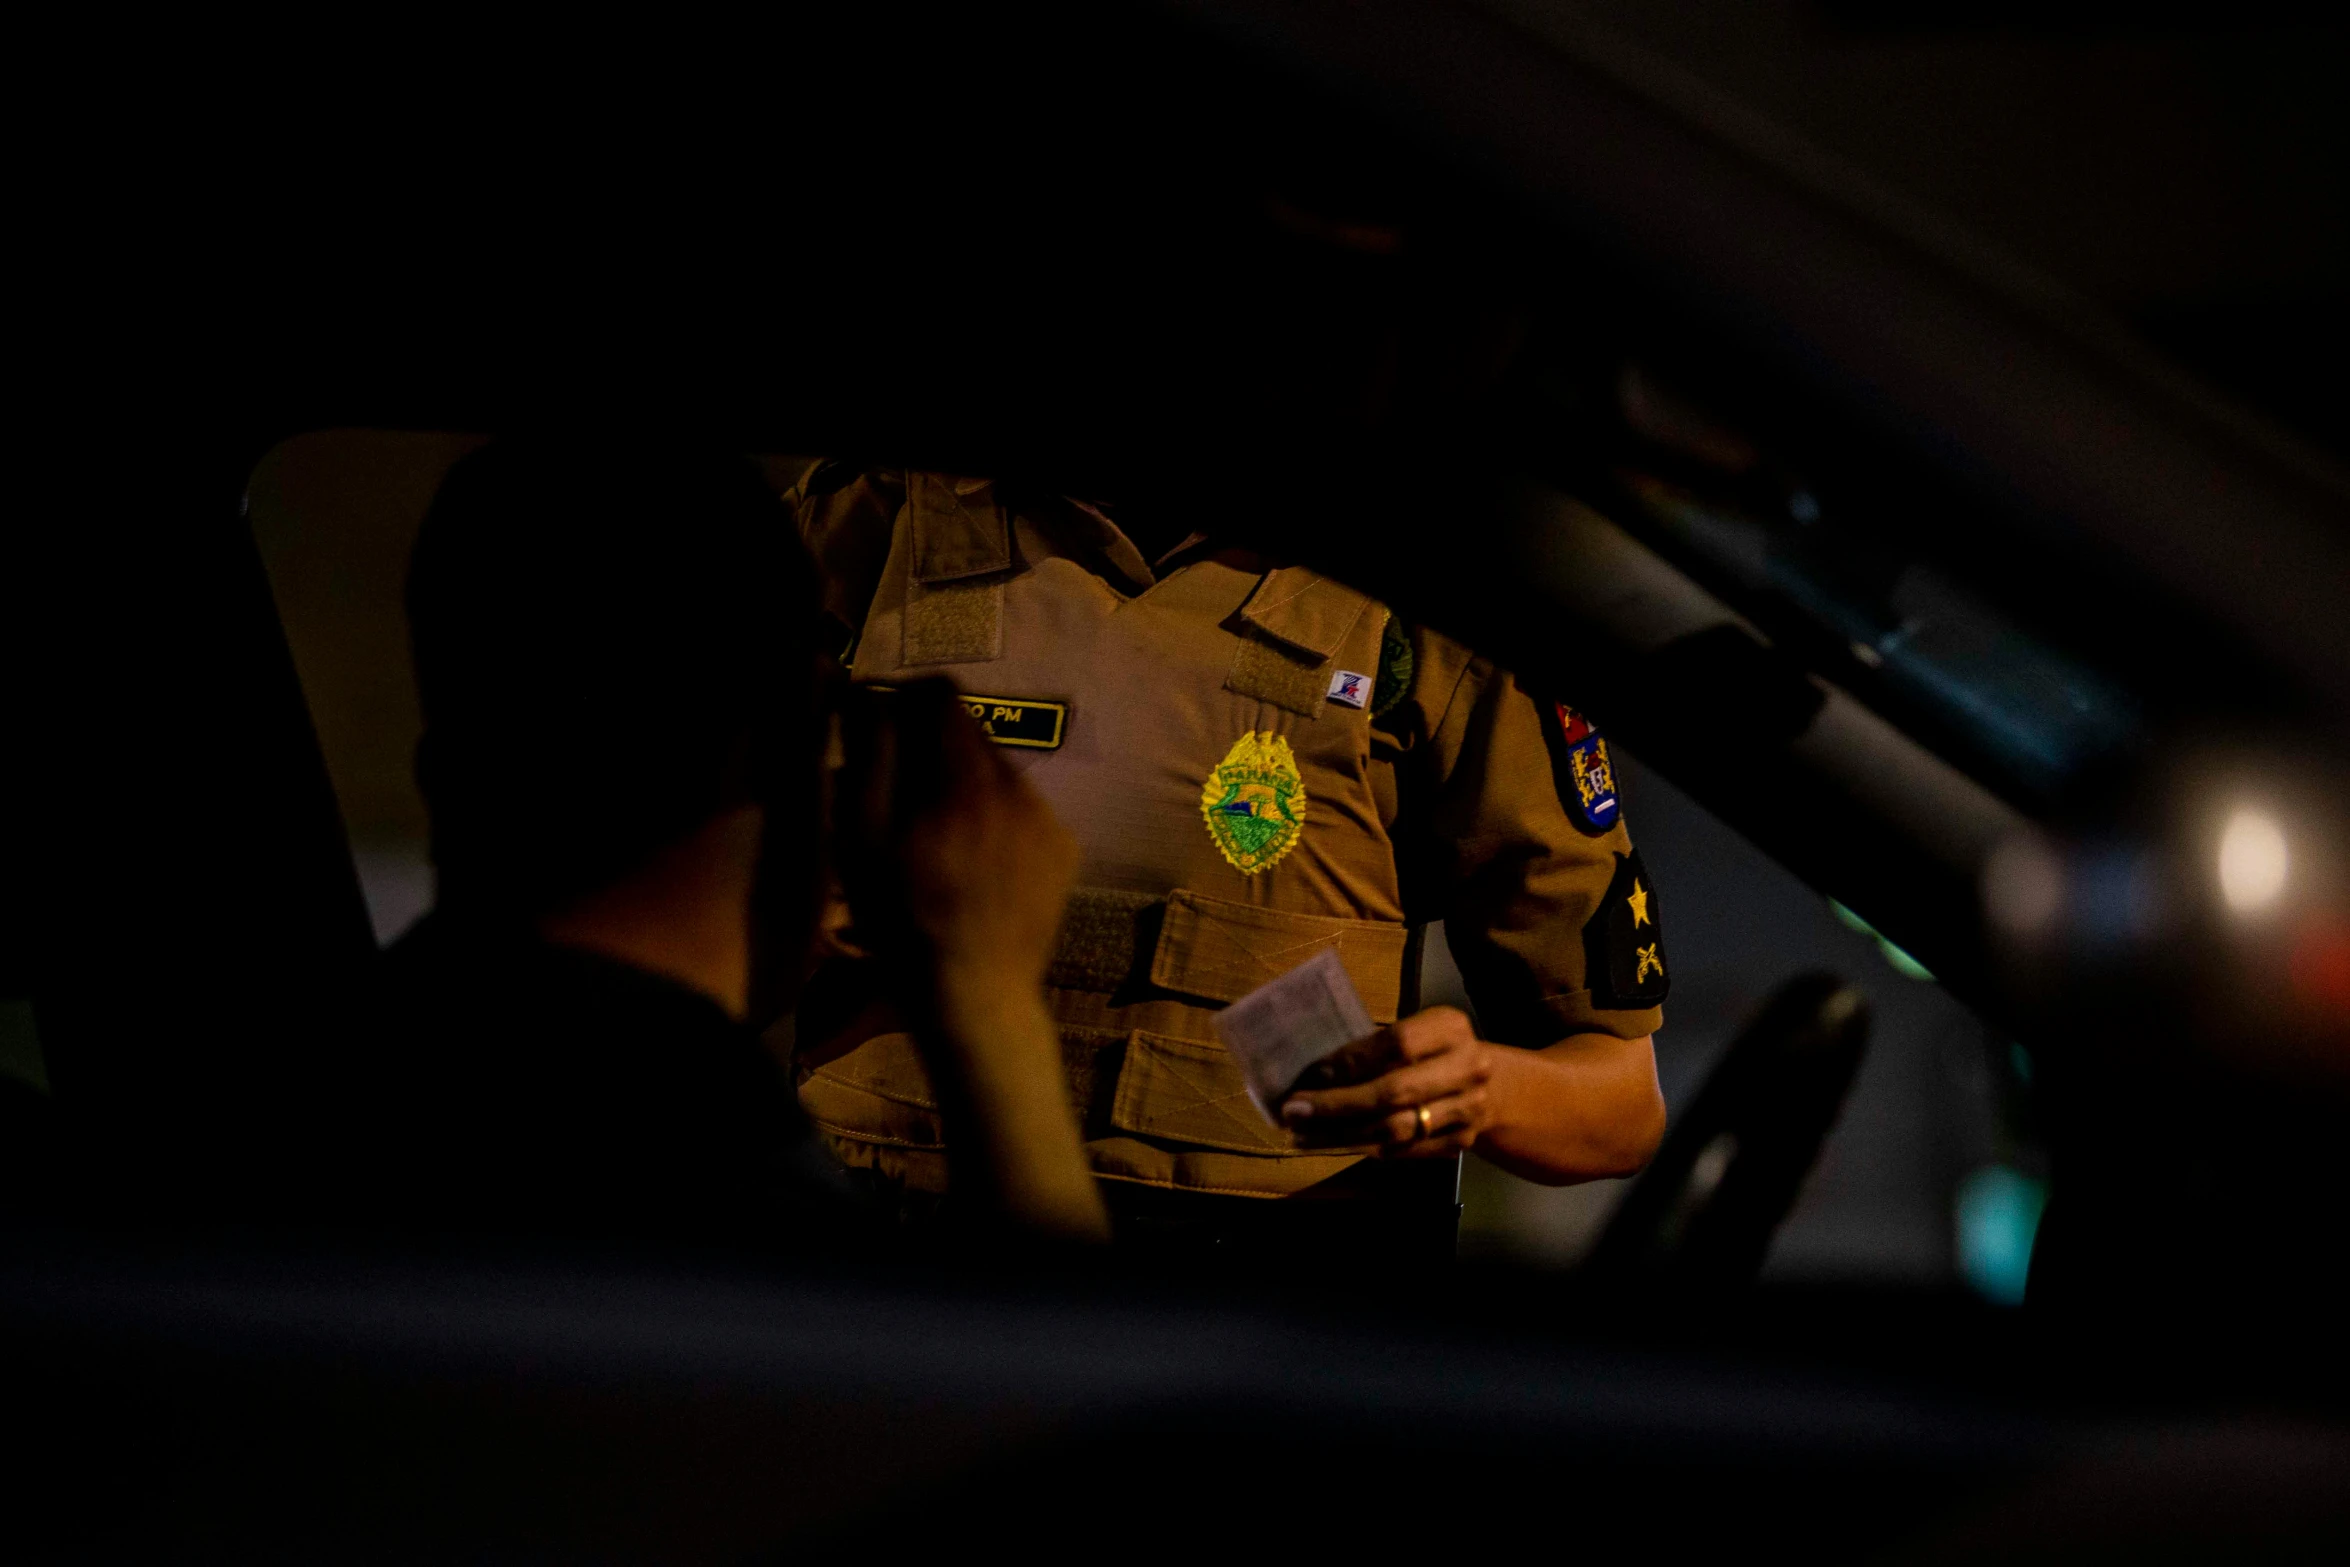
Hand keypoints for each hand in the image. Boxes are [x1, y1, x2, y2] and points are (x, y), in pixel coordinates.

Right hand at [833, 677, 1106, 1240]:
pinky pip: (1023, 810)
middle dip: (933, 748)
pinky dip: (996, 820)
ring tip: (941, 840)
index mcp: (965, 777)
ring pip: (998, 772)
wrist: (975, 997)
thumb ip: (869, 757)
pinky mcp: (1065, 849)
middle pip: (971, 732)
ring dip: (966, 786)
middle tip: (904, 798)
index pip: (943, 695)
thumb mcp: (862, 841)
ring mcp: (1049, 818)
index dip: (906, 701)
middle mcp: (1017, 785)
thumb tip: (870, 696)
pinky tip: (976, 865)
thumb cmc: (903, 921)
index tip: (883, 728)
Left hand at [1278, 1007, 1496, 1157]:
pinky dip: (1363, 1146)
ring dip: (1342, 1134)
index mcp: (1450, 1028)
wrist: (1493, 1088)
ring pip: (1395, 1130)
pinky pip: (1402, 1150)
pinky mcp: (1460, 1143)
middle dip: (1336, 1106)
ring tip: (1303, 1134)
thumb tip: (1314, 1073)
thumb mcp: (1416, 1033)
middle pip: (1394, 1092)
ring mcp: (1467, 1110)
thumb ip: (1375, 1048)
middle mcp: (1467, 1068)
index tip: (1310, 1075)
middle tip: (1294, 1112)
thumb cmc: (1434, 1052)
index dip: (1350, 1061)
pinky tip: (1334, 1142)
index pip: (1396, 1044)